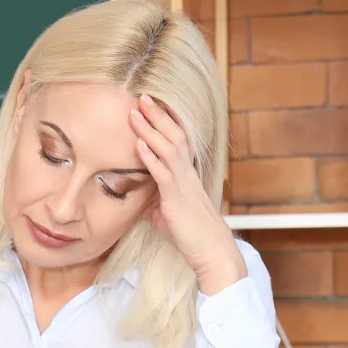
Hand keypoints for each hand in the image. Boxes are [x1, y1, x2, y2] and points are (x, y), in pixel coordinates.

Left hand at [130, 94, 246, 294]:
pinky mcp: (177, 198)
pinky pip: (163, 172)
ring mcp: (183, 184)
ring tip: (136, 111)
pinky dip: (150, 156)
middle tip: (143, 95)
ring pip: (169, 148)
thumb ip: (154, 201)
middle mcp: (187, 173)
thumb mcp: (166, 214)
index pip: (177, 140)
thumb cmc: (190, 234)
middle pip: (174, 135)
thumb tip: (139, 198)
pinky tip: (139, 144)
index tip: (152, 104)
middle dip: (158, 115)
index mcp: (186, 174)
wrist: (211, 251)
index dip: (166, 121)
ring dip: (151, 128)